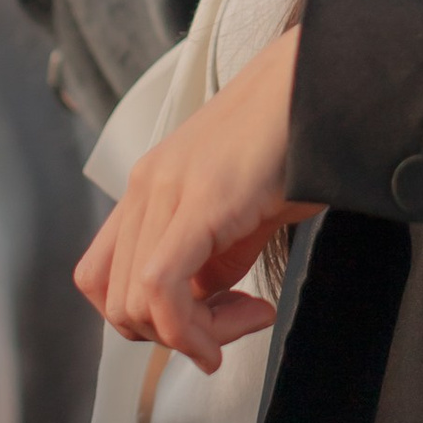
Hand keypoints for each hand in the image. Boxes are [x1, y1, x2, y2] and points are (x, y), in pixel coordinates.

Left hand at [73, 29, 316, 369]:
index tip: (203, 328)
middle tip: (236, 327)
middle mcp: (145, 188)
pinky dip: (192, 329)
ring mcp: (165, 191)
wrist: (320, 85)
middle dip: (176, 337)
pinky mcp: (199, 201)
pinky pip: (161, 288)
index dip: (145, 322)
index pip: (102, 280)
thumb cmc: (292, 140)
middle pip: (116, 303)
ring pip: (135, 304)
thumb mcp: (241, 212)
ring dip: (194, 334)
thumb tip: (203, 306)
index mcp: (148, 188)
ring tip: (252, 315)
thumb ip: (212, 260)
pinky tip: (243, 322)